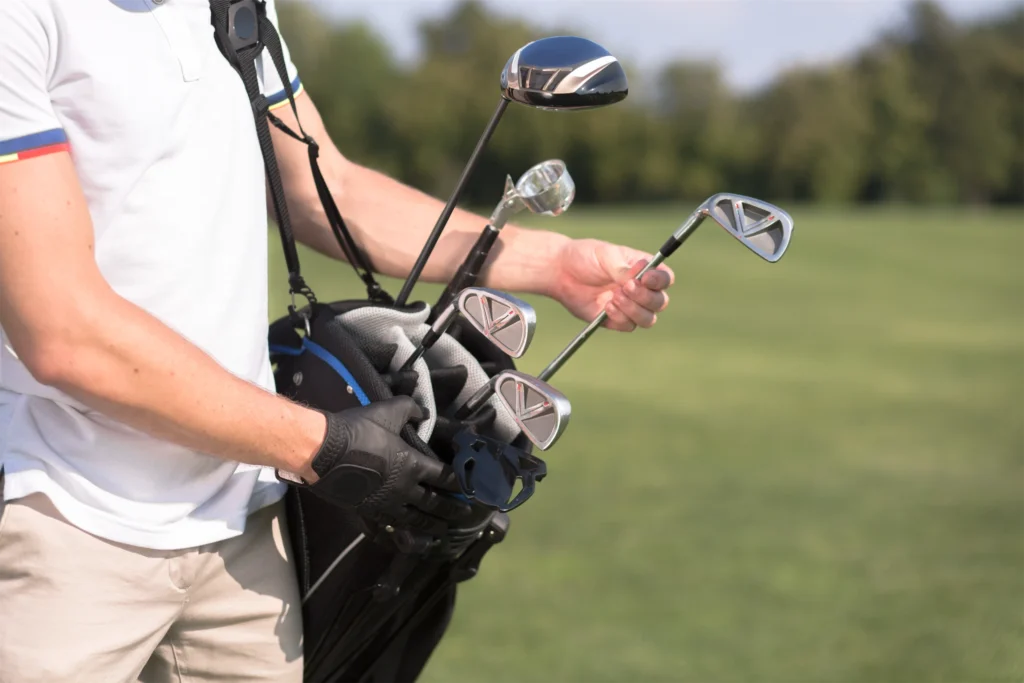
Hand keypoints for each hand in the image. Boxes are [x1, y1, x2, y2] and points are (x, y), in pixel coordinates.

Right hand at [300, 397, 471, 533]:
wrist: (322, 451)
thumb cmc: (358, 430)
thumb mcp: (388, 411)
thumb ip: (410, 410)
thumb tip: (423, 412)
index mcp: (412, 465)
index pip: (445, 477)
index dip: (461, 484)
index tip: (473, 491)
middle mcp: (403, 490)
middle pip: (434, 504)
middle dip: (452, 511)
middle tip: (465, 517)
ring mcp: (384, 504)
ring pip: (413, 521)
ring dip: (430, 527)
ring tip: (442, 533)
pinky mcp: (365, 512)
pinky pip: (386, 528)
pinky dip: (397, 536)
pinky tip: (403, 540)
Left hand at [547, 239, 674, 330]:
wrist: (561, 272)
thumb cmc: (585, 257)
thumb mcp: (606, 255)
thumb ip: (623, 268)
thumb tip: (640, 275)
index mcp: (644, 270)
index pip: (665, 279)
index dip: (660, 281)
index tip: (646, 278)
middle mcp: (641, 290)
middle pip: (660, 302)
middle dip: (644, 297)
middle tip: (625, 287)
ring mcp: (629, 306)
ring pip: (648, 319)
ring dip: (633, 310)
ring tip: (614, 297)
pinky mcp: (615, 320)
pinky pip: (628, 326)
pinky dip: (620, 318)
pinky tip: (606, 306)